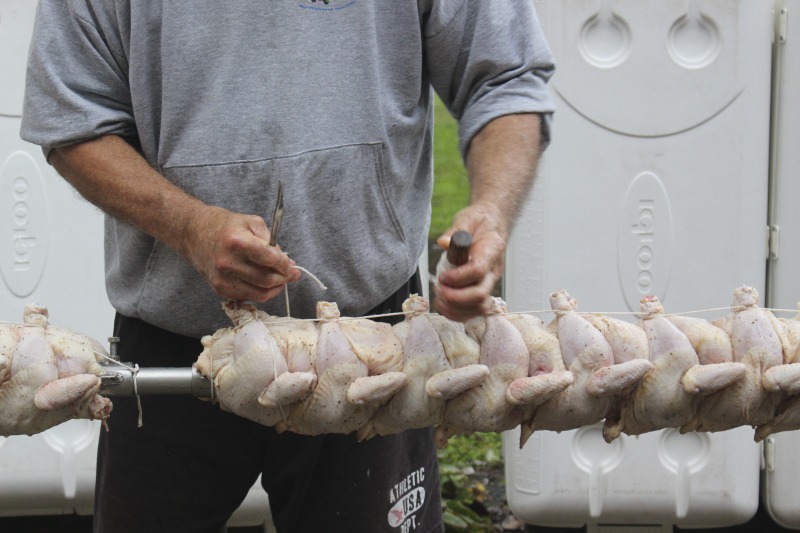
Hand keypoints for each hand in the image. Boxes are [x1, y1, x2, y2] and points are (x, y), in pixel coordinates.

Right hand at [180, 205, 300, 301]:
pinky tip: (265, 283)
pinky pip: (248, 297)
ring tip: (280, 280)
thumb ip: (271, 242)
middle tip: (291, 274)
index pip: (270, 259)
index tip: (292, 266)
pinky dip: (261, 292)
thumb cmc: (225, 226)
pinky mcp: (219, 289)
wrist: (193, 233)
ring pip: (259, 293)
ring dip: (275, 288)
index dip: (286, 265)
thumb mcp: (251, 223)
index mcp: (237, 242)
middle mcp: (227, 262)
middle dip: (284, 278)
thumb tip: (286, 262)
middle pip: (266, 279)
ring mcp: (222, 278)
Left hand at [433, 203, 506, 320]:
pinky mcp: (483, 290)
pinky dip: (458, 313)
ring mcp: (489, 283)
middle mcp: (493, 271)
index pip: (478, 271)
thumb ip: (456, 231)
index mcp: (492, 250)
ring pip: (479, 307)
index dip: (457, 278)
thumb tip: (443, 242)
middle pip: (480, 295)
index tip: (442, 276)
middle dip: (455, 297)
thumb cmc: (479, 222)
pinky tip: (443, 305)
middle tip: (439, 288)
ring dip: (455, 308)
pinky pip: (475, 310)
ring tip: (439, 298)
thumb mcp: (467, 219)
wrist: (491, 225)